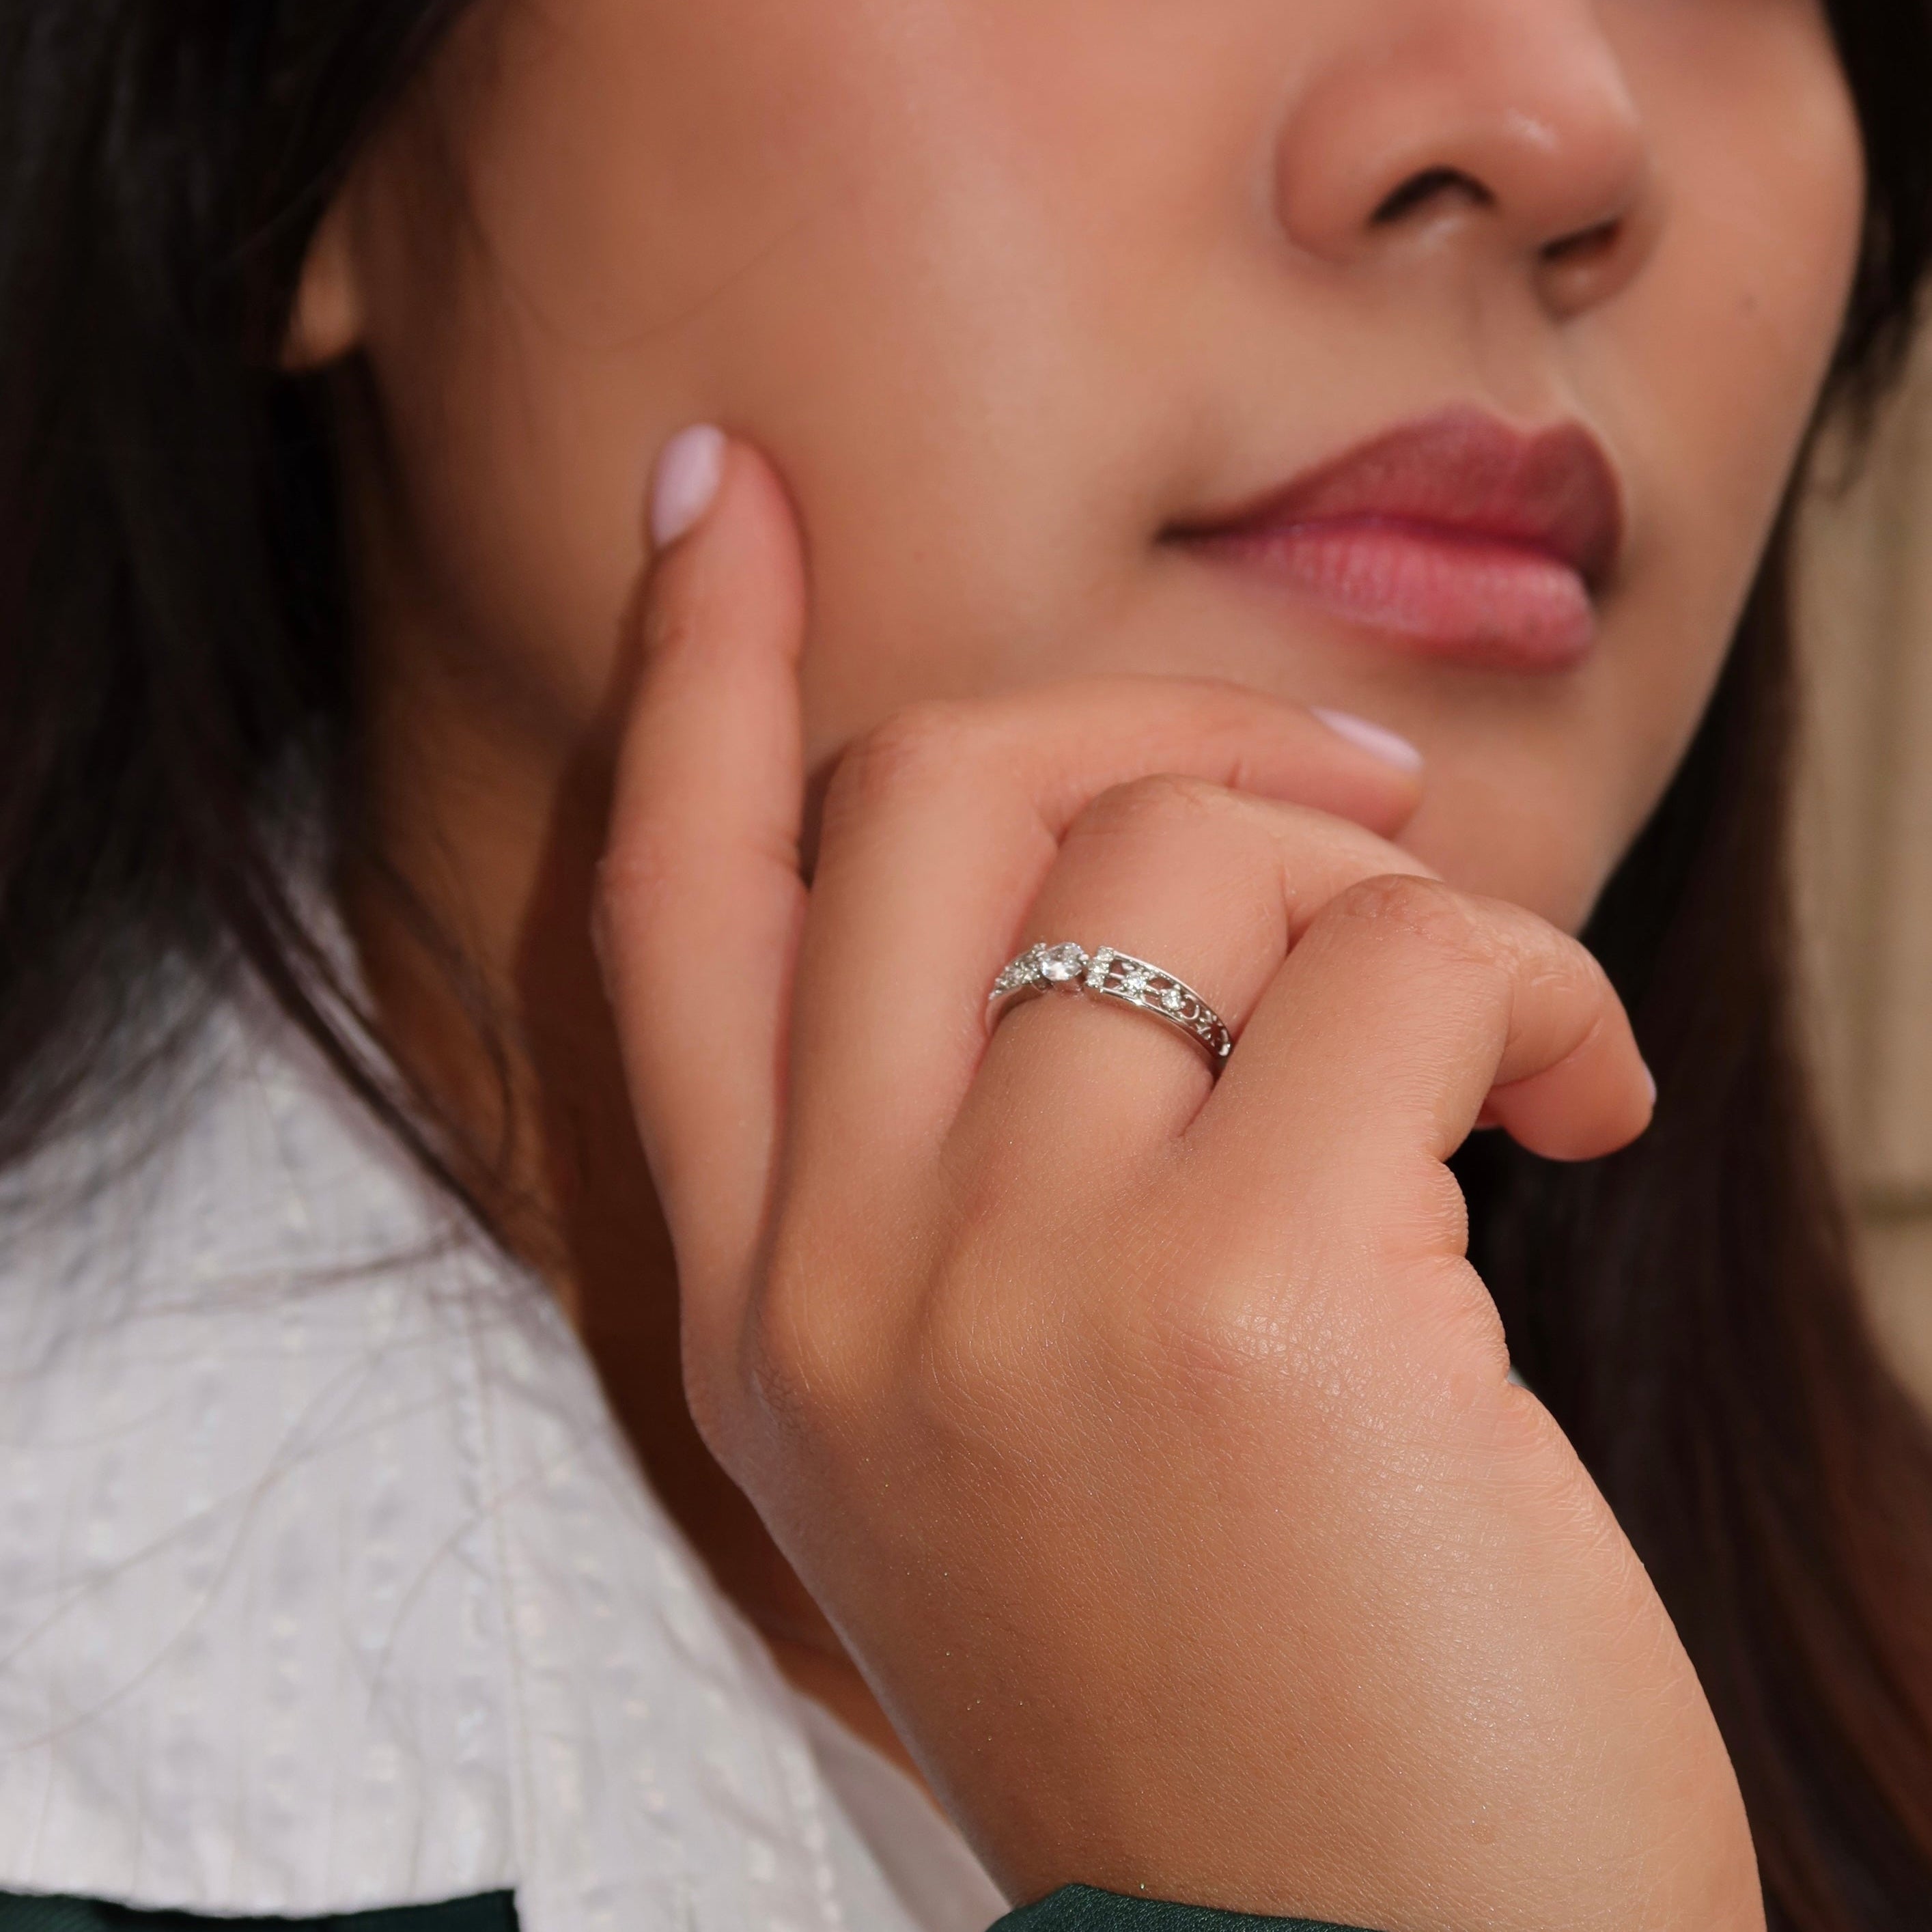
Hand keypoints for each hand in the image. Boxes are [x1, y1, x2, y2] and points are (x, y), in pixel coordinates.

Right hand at [597, 436, 1761, 1931]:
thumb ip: (969, 1176)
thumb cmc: (1216, 1693)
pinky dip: (1538, 994)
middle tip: (1336, 793)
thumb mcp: (991, 1434)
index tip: (725, 499)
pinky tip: (1582, 1114)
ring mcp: (1028, 1284)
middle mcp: (852, 1279)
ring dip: (1387, 887)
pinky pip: (1406, 972)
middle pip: (927, 798)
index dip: (698, 675)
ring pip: (1187, 856)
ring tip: (1504, 1037)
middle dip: (1142, 719)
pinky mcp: (1259, 1296)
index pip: (669, 910)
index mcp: (770, 1316)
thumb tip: (1102, 898)